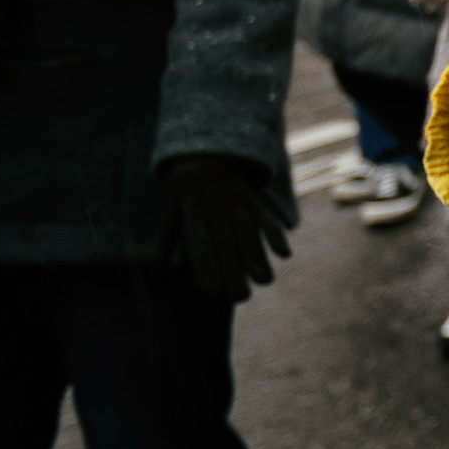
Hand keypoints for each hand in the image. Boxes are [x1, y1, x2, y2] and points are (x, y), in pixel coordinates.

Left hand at [157, 155, 289, 302]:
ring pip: (248, 231)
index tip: (213, 292)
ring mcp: (235, 200)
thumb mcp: (169, 210)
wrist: (203, 150)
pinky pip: (266, 215)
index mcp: (189, 211)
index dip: (205, 267)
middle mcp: (213, 206)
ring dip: (257, 256)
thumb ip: (166, 240)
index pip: (199, 243)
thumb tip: (164, 269)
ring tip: (265, 282)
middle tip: (241, 297)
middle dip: (234, 270)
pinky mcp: (252, 195)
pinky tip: (284, 254)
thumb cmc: (183, 191)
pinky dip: (275, 232)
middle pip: (225, 242)